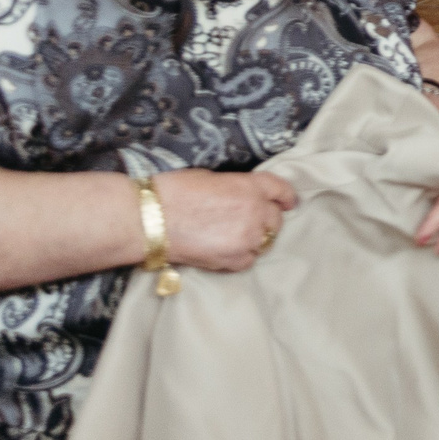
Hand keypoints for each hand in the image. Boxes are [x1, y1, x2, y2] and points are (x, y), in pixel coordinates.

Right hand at [154, 168, 300, 271]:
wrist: (150, 218)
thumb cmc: (172, 192)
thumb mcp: (211, 179)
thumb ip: (235, 188)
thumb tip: (240, 196)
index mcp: (250, 186)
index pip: (281, 190)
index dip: (286, 197)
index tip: (288, 203)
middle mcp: (255, 211)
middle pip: (275, 220)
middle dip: (265, 220)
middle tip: (247, 222)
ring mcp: (247, 237)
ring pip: (263, 241)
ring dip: (253, 239)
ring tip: (231, 237)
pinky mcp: (234, 259)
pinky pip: (247, 260)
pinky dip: (239, 257)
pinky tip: (223, 250)